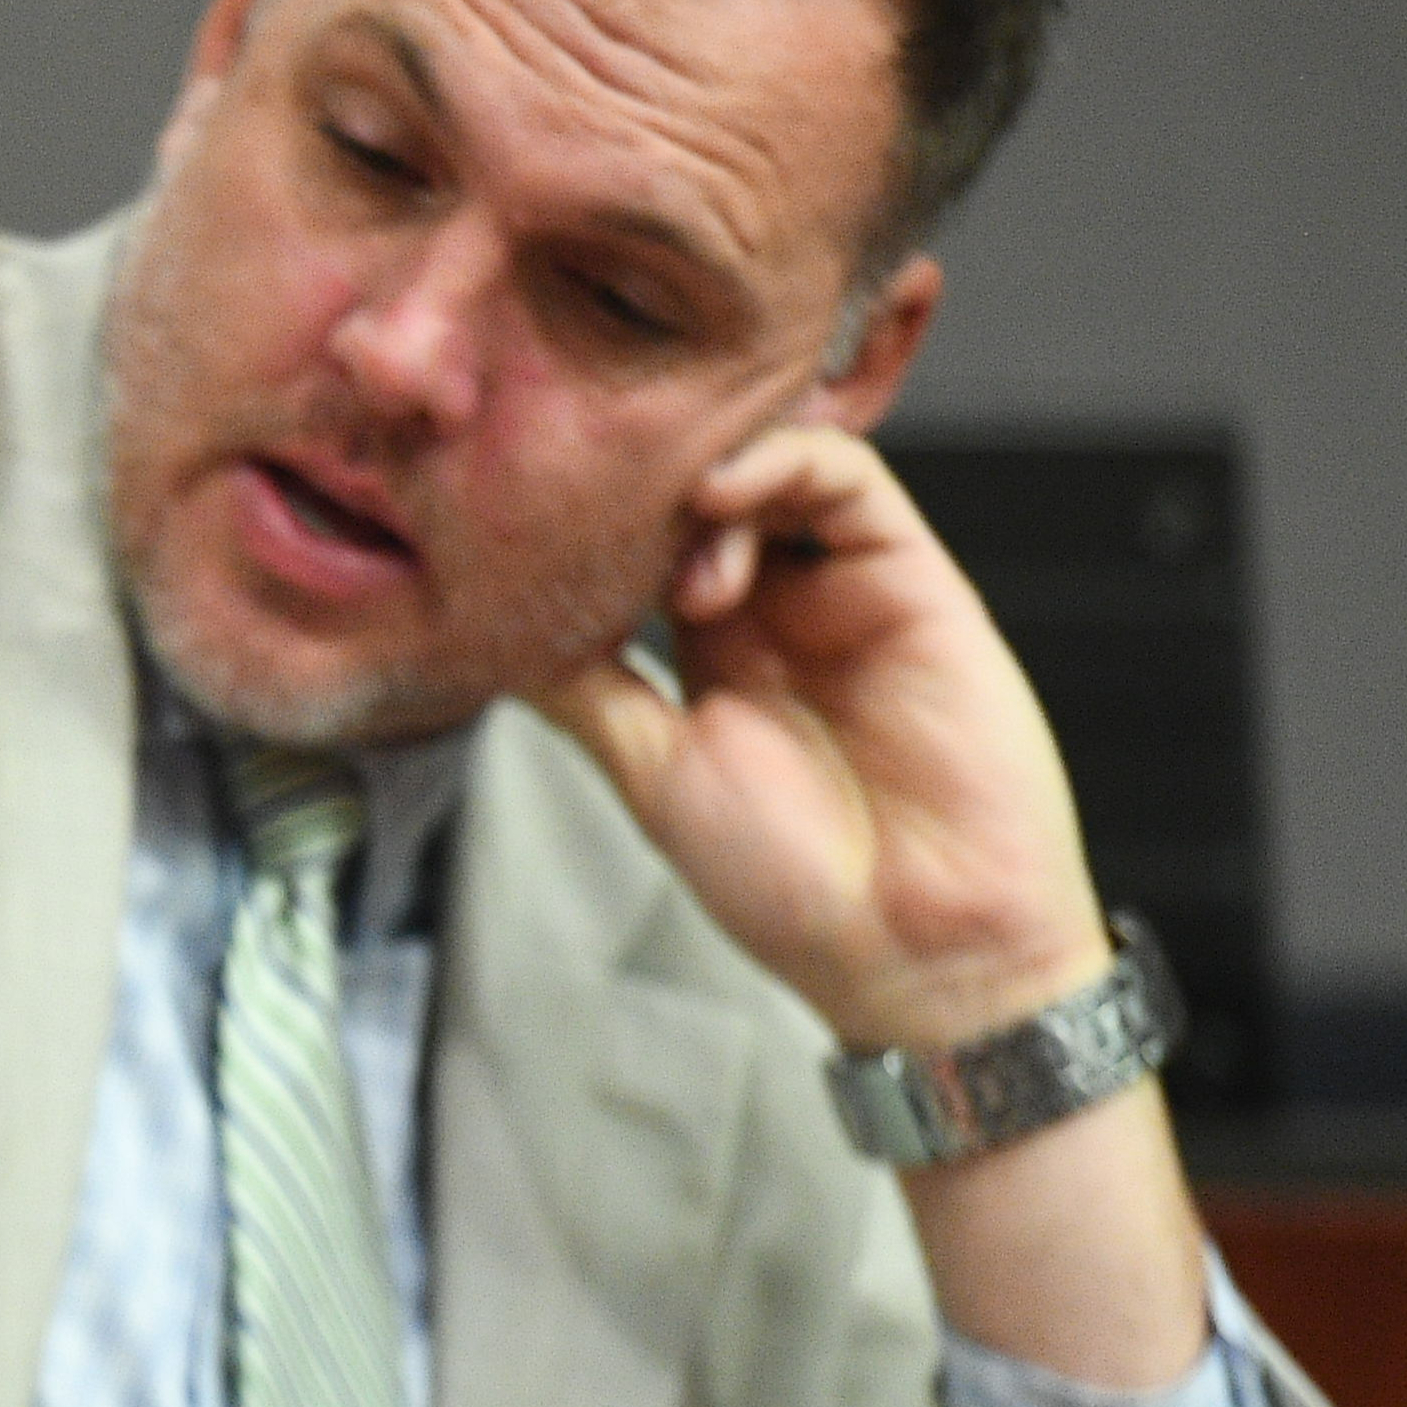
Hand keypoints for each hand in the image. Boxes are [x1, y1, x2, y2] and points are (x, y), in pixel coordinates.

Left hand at [530, 424, 1108, 1055]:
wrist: (915, 945)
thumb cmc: (788, 882)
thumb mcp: (653, 774)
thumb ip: (589, 695)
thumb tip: (491, 636)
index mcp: (712, 655)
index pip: (648, 546)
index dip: (595, 523)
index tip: (534, 528)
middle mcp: (777, 611)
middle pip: (706, 494)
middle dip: (646, 483)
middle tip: (600, 505)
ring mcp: (843, 590)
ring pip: (773, 470)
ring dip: (706, 473)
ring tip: (670, 526)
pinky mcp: (912, 578)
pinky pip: (849, 481)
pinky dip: (782, 461)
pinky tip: (721, 492)